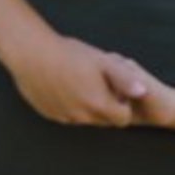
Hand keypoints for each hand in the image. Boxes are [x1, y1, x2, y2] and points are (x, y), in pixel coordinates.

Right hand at [10, 32, 146, 126]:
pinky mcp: (49, 114)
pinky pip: (68, 115)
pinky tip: (67, 84)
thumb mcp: (103, 62)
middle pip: (104, 120)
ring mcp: (63, 117)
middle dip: (108, 106)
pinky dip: (72, 105)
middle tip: (102, 83)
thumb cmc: (70, 54)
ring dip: (89, 106)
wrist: (31, 53)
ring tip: (83, 81)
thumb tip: (144, 92)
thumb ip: (125, 78)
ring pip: (86, 118)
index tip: (118, 89)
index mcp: (97, 105)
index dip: (124, 105)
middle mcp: (81, 116)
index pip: (122, 119)